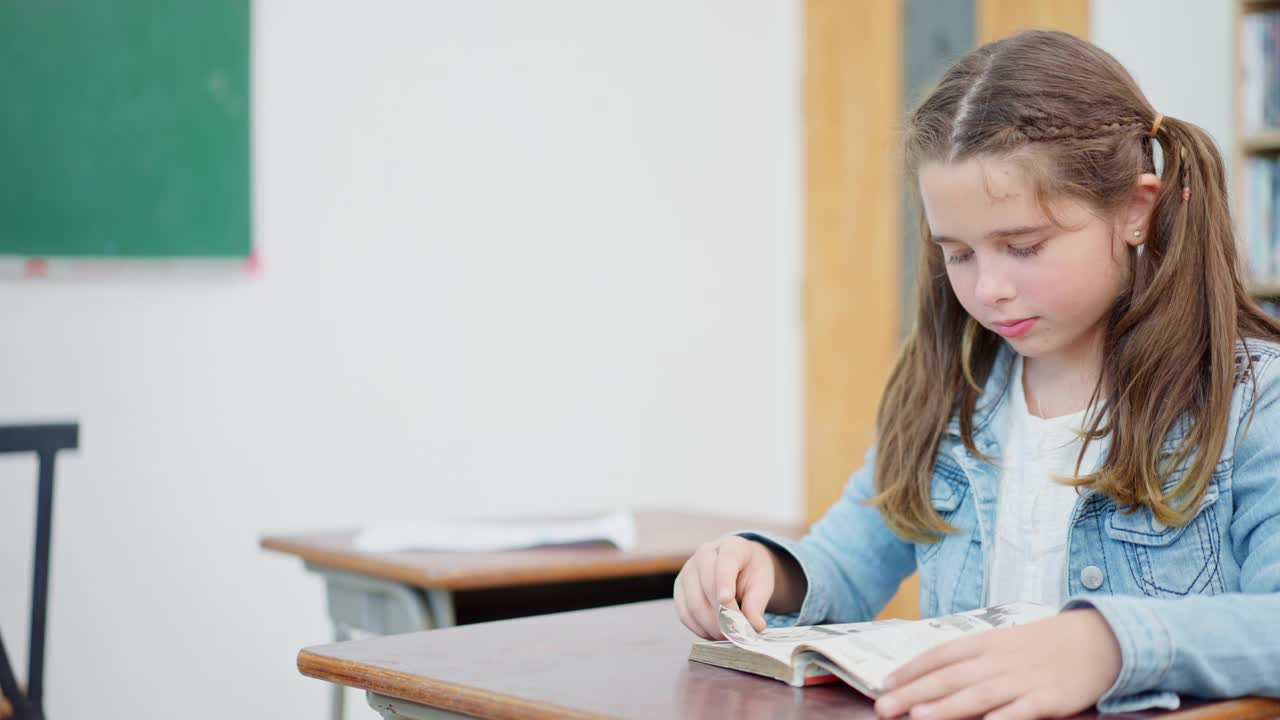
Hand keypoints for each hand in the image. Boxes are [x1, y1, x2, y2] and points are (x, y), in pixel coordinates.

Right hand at [673, 536, 781, 639]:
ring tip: (727, 637)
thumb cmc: (751, 572)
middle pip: (707, 586)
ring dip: (711, 626)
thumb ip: (757, 604)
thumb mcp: (762, 583)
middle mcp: (704, 554)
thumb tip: (754, 626)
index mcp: (730, 546)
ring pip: (694, 603)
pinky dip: (699, 628)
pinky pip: (685, 613)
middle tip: (736, 633)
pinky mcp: (680, 588)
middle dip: (722, 615)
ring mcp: (688, 570)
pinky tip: (713, 634)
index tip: (726, 600)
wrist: (739, 565)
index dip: (724, 582)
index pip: (725, 562)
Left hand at [873, 609, 1121, 719]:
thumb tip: (935, 674)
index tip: (885, 684)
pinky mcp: (1049, 699)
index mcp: (987, 643)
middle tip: (882, 706)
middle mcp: (999, 660)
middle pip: (950, 677)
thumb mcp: (1007, 642)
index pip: (942, 654)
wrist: (1102, 639)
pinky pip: (1020, 711)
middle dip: (913, 693)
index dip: (912, 670)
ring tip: (916, 716)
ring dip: (945, 708)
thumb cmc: (1047, 645)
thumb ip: (975, 657)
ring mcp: (1023, 680)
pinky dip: (1001, 719)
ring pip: (977, 696)